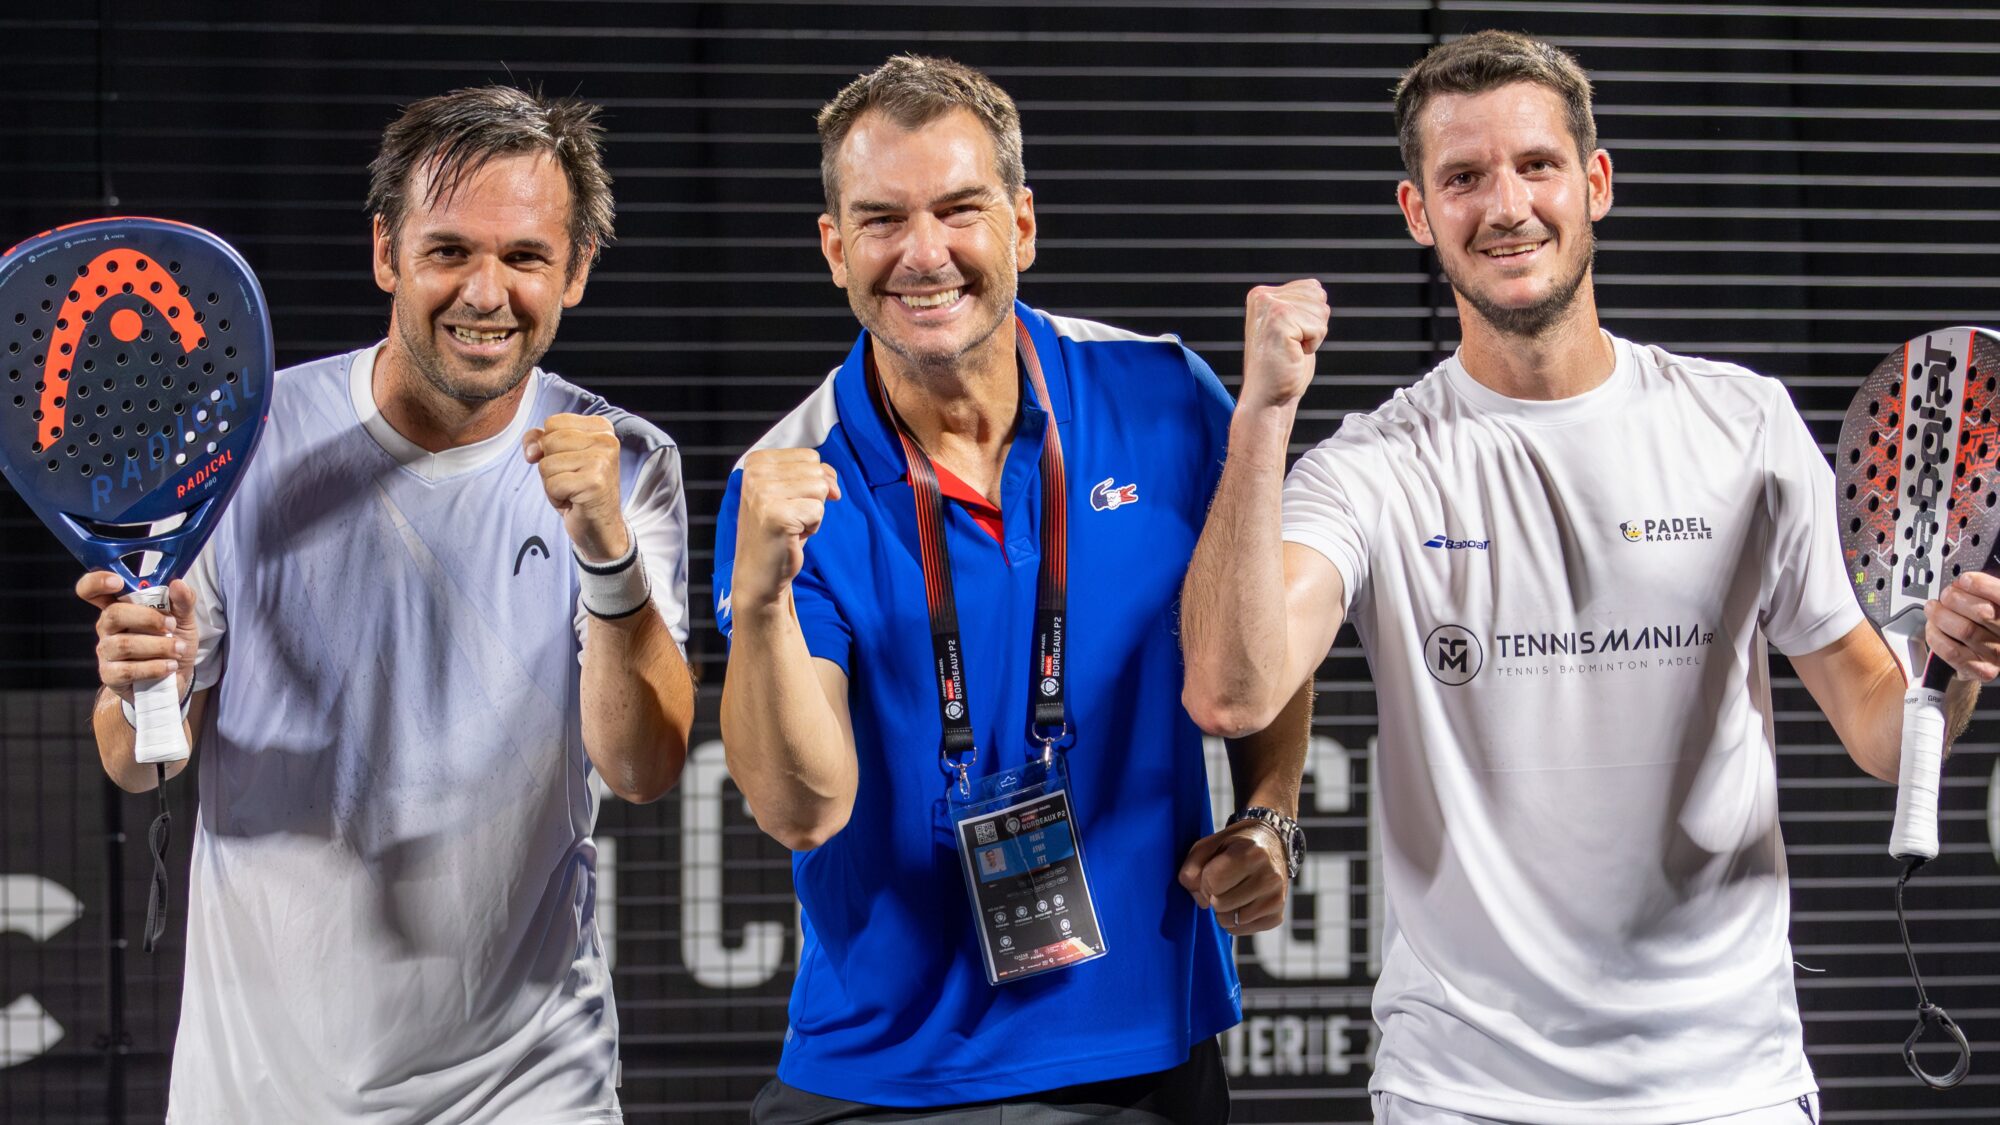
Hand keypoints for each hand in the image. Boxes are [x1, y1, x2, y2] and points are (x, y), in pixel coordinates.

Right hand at [78, 572, 197, 704]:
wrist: (177, 678)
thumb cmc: (174, 642)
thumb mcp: (184, 619)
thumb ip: (183, 601)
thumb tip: (178, 584)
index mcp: (119, 606)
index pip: (92, 590)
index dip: (97, 582)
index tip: (117, 581)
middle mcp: (107, 627)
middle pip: (114, 614)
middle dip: (148, 618)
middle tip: (171, 627)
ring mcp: (106, 651)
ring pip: (124, 644)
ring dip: (158, 646)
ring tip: (178, 650)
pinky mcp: (110, 675)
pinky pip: (128, 670)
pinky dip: (154, 668)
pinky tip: (170, 666)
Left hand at [524, 413, 627, 563]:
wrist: (600, 528)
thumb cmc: (578, 490)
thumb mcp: (558, 457)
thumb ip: (540, 440)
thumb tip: (532, 452)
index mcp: (601, 428)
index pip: (553, 423)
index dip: (549, 446)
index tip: (569, 463)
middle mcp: (607, 440)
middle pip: (549, 442)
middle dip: (551, 466)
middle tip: (572, 480)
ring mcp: (602, 461)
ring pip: (547, 464)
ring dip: (552, 483)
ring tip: (573, 491)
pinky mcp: (594, 482)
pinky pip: (552, 484)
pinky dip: (556, 497)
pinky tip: (573, 501)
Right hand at [733, 448, 840, 612]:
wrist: (758, 573)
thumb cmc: (777, 533)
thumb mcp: (792, 493)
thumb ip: (812, 475)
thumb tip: (834, 486)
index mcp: (756, 461)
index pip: (809, 456)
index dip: (811, 484)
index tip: (789, 503)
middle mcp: (755, 473)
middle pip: (816, 472)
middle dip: (813, 499)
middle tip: (790, 517)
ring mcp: (763, 493)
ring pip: (820, 489)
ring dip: (813, 513)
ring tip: (791, 525)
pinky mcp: (776, 514)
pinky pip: (819, 510)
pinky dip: (813, 527)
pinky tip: (792, 536)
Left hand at [1178, 820, 1289, 935]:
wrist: (1270, 846)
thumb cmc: (1236, 846)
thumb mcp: (1209, 845)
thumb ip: (1192, 867)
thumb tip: (1200, 900)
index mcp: (1253, 853)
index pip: (1213, 882)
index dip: (1205, 880)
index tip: (1212, 871)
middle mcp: (1270, 877)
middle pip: (1220, 903)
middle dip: (1213, 895)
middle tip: (1223, 882)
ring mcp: (1276, 899)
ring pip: (1229, 920)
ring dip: (1222, 909)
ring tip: (1232, 891)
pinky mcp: (1276, 917)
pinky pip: (1240, 929)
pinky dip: (1233, 920)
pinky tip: (1241, 902)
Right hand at [1240, 279, 1329, 411]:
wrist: (1268, 397)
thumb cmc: (1283, 367)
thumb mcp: (1292, 326)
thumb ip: (1300, 303)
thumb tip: (1318, 288)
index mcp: (1262, 294)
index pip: (1313, 288)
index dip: (1310, 317)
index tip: (1290, 336)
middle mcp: (1263, 296)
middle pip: (1319, 297)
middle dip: (1313, 325)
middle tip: (1291, 345)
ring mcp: (1270, 307)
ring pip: (1321, 311)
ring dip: (1313, 336)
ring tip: (1291, 349)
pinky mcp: (1280, 320)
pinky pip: (1319, 327)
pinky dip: (1313, 344)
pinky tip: (1293, 354)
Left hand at [1927, 571, 1999, 681]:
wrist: (1986, 658)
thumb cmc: (1986, 625)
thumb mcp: (1991, 604)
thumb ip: (1984, 592)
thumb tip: (1964, 581)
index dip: (1982, 585)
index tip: (1965, 580)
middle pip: (1982, 612)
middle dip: (1956, 599)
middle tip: (1945, 595)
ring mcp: (1997, 655)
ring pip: (1964, 630)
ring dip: (1941, 615)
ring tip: (1934, 608)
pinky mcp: (1982, 670)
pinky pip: (1952, 651)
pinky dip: (1936, 636)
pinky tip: (1933, 628)